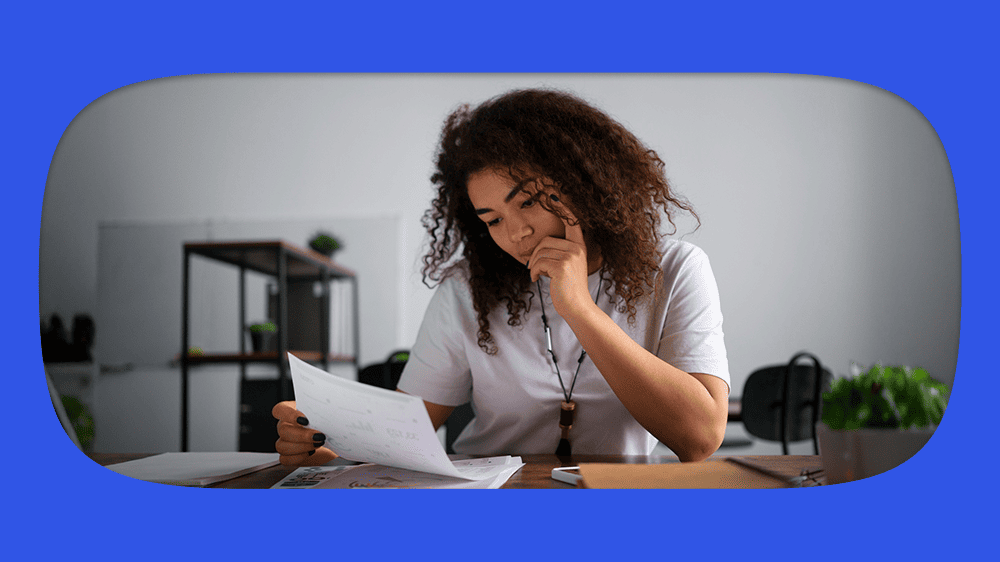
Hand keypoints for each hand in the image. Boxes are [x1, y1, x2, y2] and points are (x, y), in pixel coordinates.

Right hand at [272, 401, 337, 465]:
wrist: (334, 440)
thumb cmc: (329, 423)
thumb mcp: (327, 414)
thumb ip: (325, 411)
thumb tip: (334, 413)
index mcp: (291, 411)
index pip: (280, 410)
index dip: (289, 415)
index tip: (305, 420)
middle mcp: (286, 425)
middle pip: (283, 430)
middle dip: (302, 435)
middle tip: (318, 436)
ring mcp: (285, 441)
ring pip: (282, 446)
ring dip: (301, 447)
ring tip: (318, 444)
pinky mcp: (288, 456)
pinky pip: (285, 459)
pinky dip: (298, 457)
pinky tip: (310, 452)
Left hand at [527, 196, 594, 318]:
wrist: (577, 307)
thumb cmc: (569, 289)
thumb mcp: (567, 267)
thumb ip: (559, 253)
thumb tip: (539, 249)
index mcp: (580, 246)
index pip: (572, 222)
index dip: (563, 208)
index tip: (554, 193)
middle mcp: (577, 249)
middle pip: (546, 241)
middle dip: (535, 255)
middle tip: (533, 269)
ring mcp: (571, 257)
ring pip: (540, 252)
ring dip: (533, 265)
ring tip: (537, 275)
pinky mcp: (562, 266)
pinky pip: (538, 263)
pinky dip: (532, 272)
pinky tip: (535, 279)